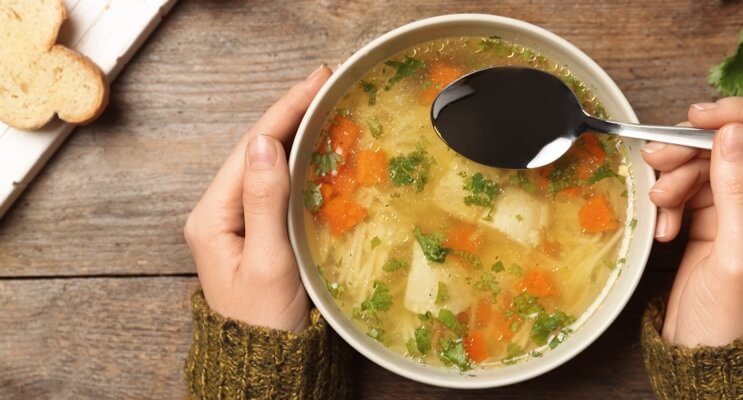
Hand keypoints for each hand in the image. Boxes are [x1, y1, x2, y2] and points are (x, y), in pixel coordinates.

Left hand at [184, 65, 331, 331]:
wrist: (264, 364)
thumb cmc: (266, 323)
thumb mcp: (268, 262)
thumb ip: (265, 202)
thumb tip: (265, 144)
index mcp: (213, 216)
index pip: (251, 147)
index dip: (284, 110)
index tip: (316, 82)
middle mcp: (219, 212)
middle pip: (256, 149)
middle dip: (290, 113)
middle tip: (326, 83)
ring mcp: (237, 221)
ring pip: (266, 163)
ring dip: (294, 132)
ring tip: (324, 104)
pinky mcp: (256, 231)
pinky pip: (276, 184)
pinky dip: (298, 160)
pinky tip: (317, 147)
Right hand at [642, 97, 742, 346]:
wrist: (707, 360)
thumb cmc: (733, 322)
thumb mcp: (737, 257)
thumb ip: (738, 192)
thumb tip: (735, 132)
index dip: (742, 119)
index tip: (699, 118)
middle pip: (739, 144)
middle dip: (696, 148)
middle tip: (659, 157)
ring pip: (710, 163)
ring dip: (678, 175)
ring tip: (659, 203)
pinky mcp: (716, 219)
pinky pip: (691, 187)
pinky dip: (673, 200)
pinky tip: (666, 228)